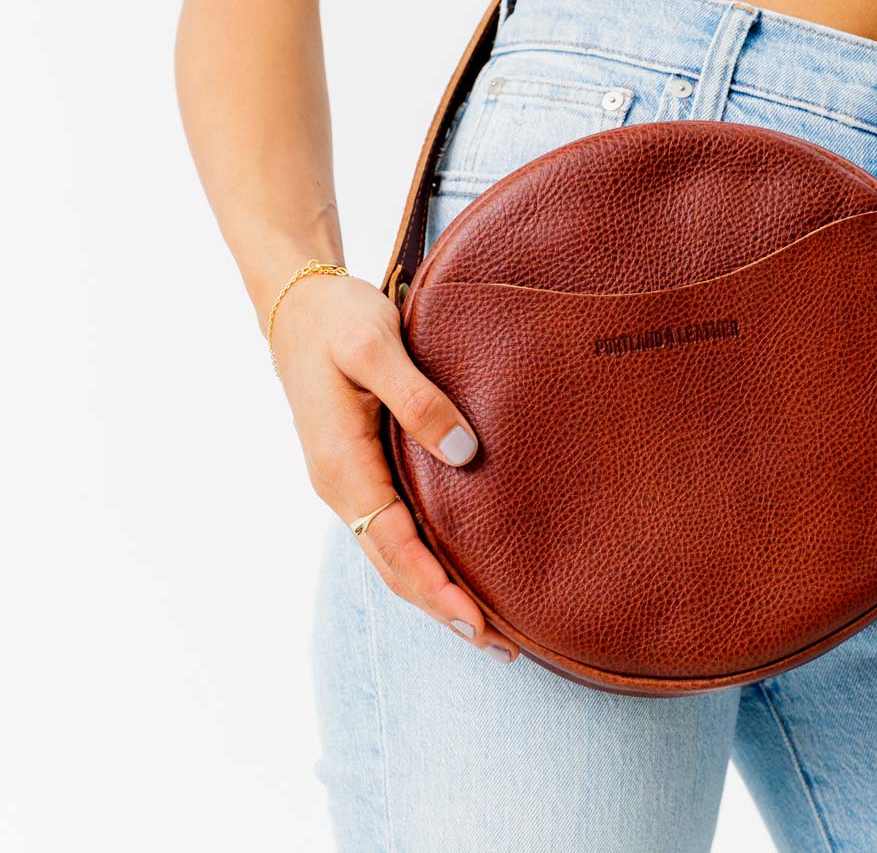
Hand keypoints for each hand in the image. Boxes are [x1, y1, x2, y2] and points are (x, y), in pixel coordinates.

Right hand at [268, 268, 519, 661]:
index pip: (395, 545)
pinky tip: (459, 566)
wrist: (299, 302)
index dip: (437, 588)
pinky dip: (427, 559)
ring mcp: (349, 480)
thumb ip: (416, 397)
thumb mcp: (376, 346)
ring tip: (491, 626)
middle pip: (395, 566)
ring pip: (394, 553)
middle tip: (505, 646)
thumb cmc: (339, 320)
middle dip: (445, 609)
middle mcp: (341, 485)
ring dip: (437, 592)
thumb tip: (463, 453)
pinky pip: (395, 527)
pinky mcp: (362, 467)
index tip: (480, 624)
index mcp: (341, 464)